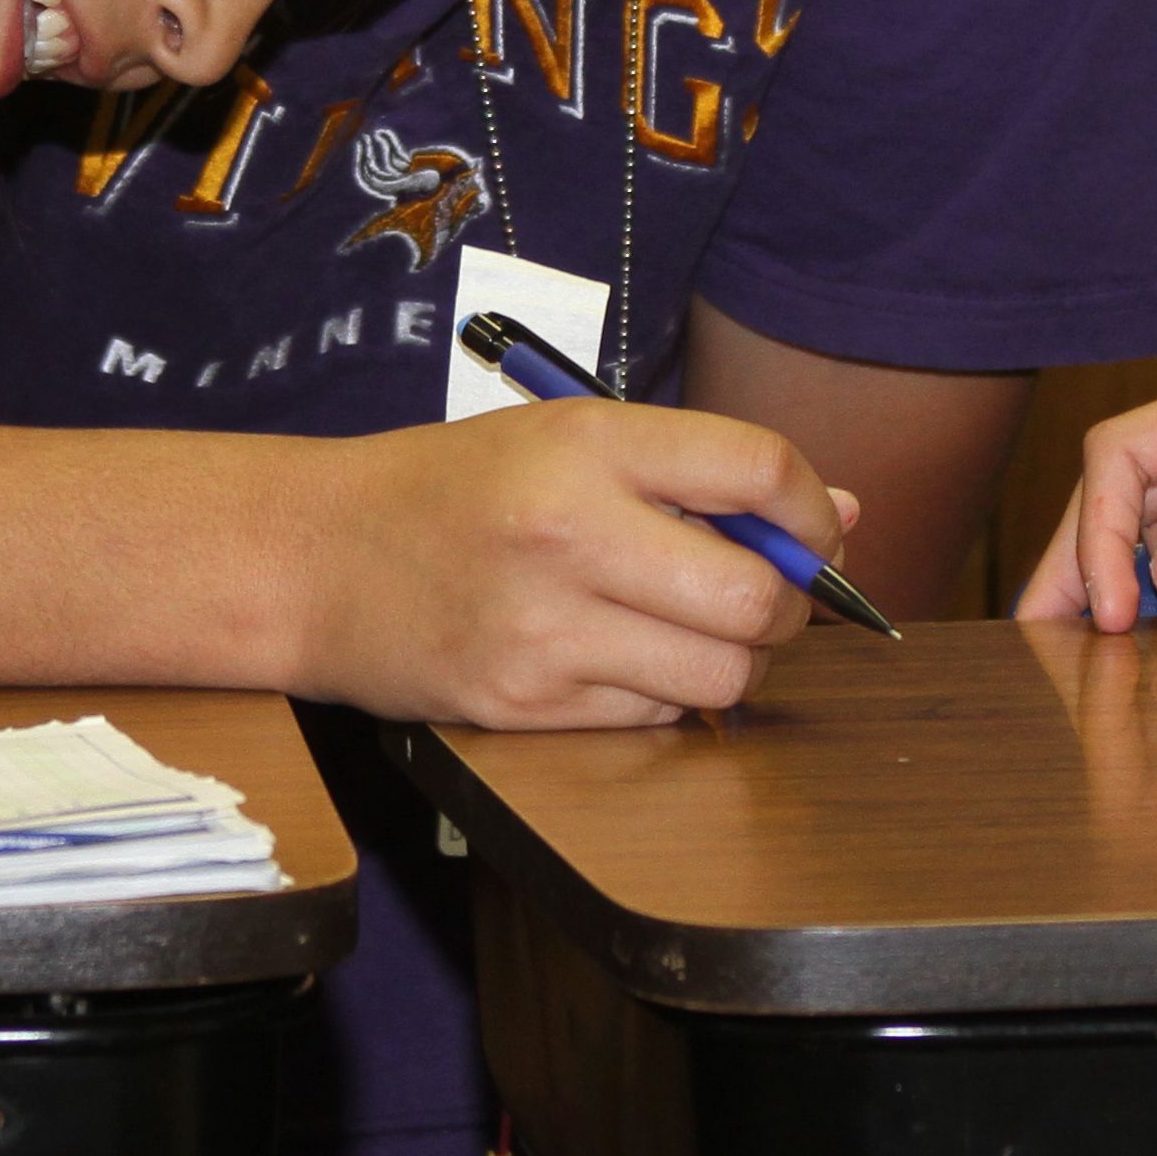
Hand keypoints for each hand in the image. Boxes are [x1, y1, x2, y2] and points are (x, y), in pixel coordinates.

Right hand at [298, 403, 823, 726]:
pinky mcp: (522, 705)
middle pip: (758, 597)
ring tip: (695, 631)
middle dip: (790, 607)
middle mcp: (568, 532)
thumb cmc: (454, 489)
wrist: (313, 558)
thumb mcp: (570, 438)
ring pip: (720, 675)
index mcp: (586, 443)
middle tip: (768, 597)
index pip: (759, 470)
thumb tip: (843, 512)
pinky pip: (655, 717)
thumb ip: (703, 470)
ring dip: (736, 663)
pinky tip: (624, 660)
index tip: (816, 530)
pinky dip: (666, 697)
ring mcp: (543, 629)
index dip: (814, 512)